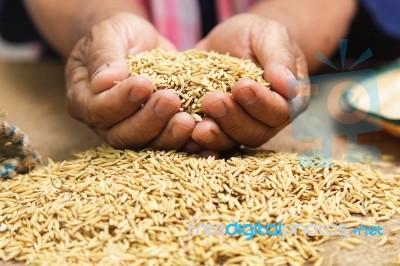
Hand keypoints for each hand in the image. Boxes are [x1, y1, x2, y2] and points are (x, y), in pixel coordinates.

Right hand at [65, 13, 195, 149]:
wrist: (142, 44)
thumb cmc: (120, 35)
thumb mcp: (109, 33)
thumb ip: (104, 54)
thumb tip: (104, 82)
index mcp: (84, 99)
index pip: (98, 109)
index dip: (120, 101)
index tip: (143, 84)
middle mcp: (105, 123)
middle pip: (122, 134)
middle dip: (148, 120)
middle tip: (171, 101)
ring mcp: (131, 131)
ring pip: (147, 145)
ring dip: (168, 136)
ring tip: (188, 120)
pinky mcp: (156, 133)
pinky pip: (169, 145)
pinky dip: (185, 144)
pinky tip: (201, 137)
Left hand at [192, 14, 309, 151]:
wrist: (227, 41)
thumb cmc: (254, 36)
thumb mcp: (268, 35)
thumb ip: (279, 58)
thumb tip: (289, 87)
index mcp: (289, 100)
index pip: (280, 111)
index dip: (261, 103)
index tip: (241, 86)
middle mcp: (268, 120)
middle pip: (255, 132)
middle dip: (233, 118)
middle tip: (212, 100)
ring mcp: (242, 128)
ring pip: (233, 142)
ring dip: (216, 135)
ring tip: (198, 124)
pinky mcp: (219, 129)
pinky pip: (211, 143)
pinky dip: (200, 143)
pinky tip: (189, 136)